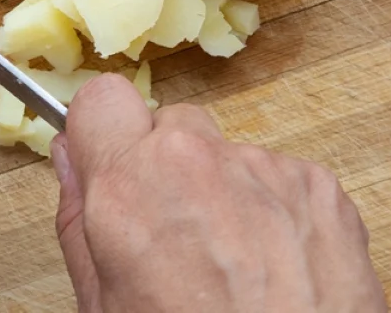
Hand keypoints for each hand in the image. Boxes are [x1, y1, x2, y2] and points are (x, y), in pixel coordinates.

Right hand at [51, 74, 386, 312]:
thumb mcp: (103, 303)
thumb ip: (78, 218)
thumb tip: (70, 159)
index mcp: (127, 187)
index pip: (101, 98)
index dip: (103, 131)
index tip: (108, 160)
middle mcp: (194, 162)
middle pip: (170, 125)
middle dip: (165, 165)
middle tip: (174, 232)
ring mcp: (263, 170)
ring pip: (227, 155)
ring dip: (223, 192)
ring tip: (233, 264)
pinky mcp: (319, 187)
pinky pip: (280, 178)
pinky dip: (275, 212)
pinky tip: (275, 268)